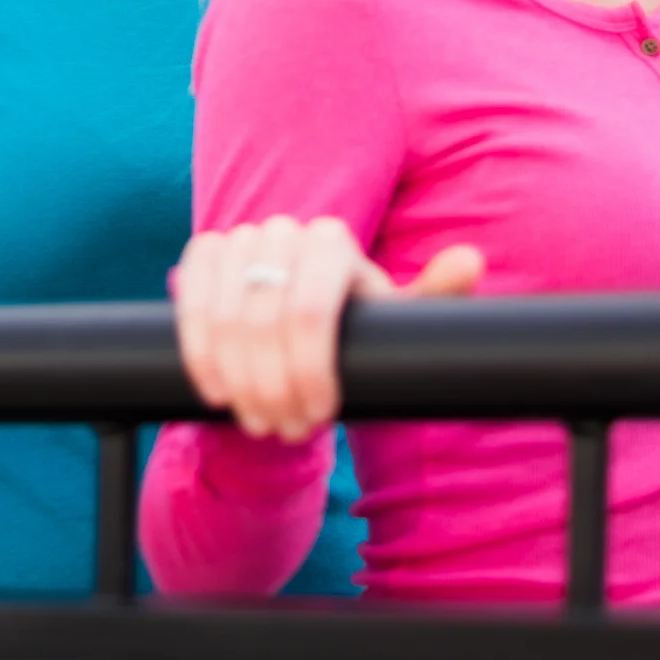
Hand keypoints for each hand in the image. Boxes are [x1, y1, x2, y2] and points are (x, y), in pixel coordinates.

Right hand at [172, 215, 483, 442]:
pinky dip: (201, 356)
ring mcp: (237, 239)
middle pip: (264, 322)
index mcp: (330, 240)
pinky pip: (190, 307)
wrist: (300, 326)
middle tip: (287, 428)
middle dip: (273, 386)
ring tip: (260, 421)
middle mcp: (281, 230)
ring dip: (239, 381)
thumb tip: (470, 260)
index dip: (308, 372)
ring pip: (224, 320)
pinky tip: (217, 392)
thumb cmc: (358, 328)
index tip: (321, 414)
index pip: (309, 313)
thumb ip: (436, 293)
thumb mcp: (397, 320)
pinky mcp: (202, 256)